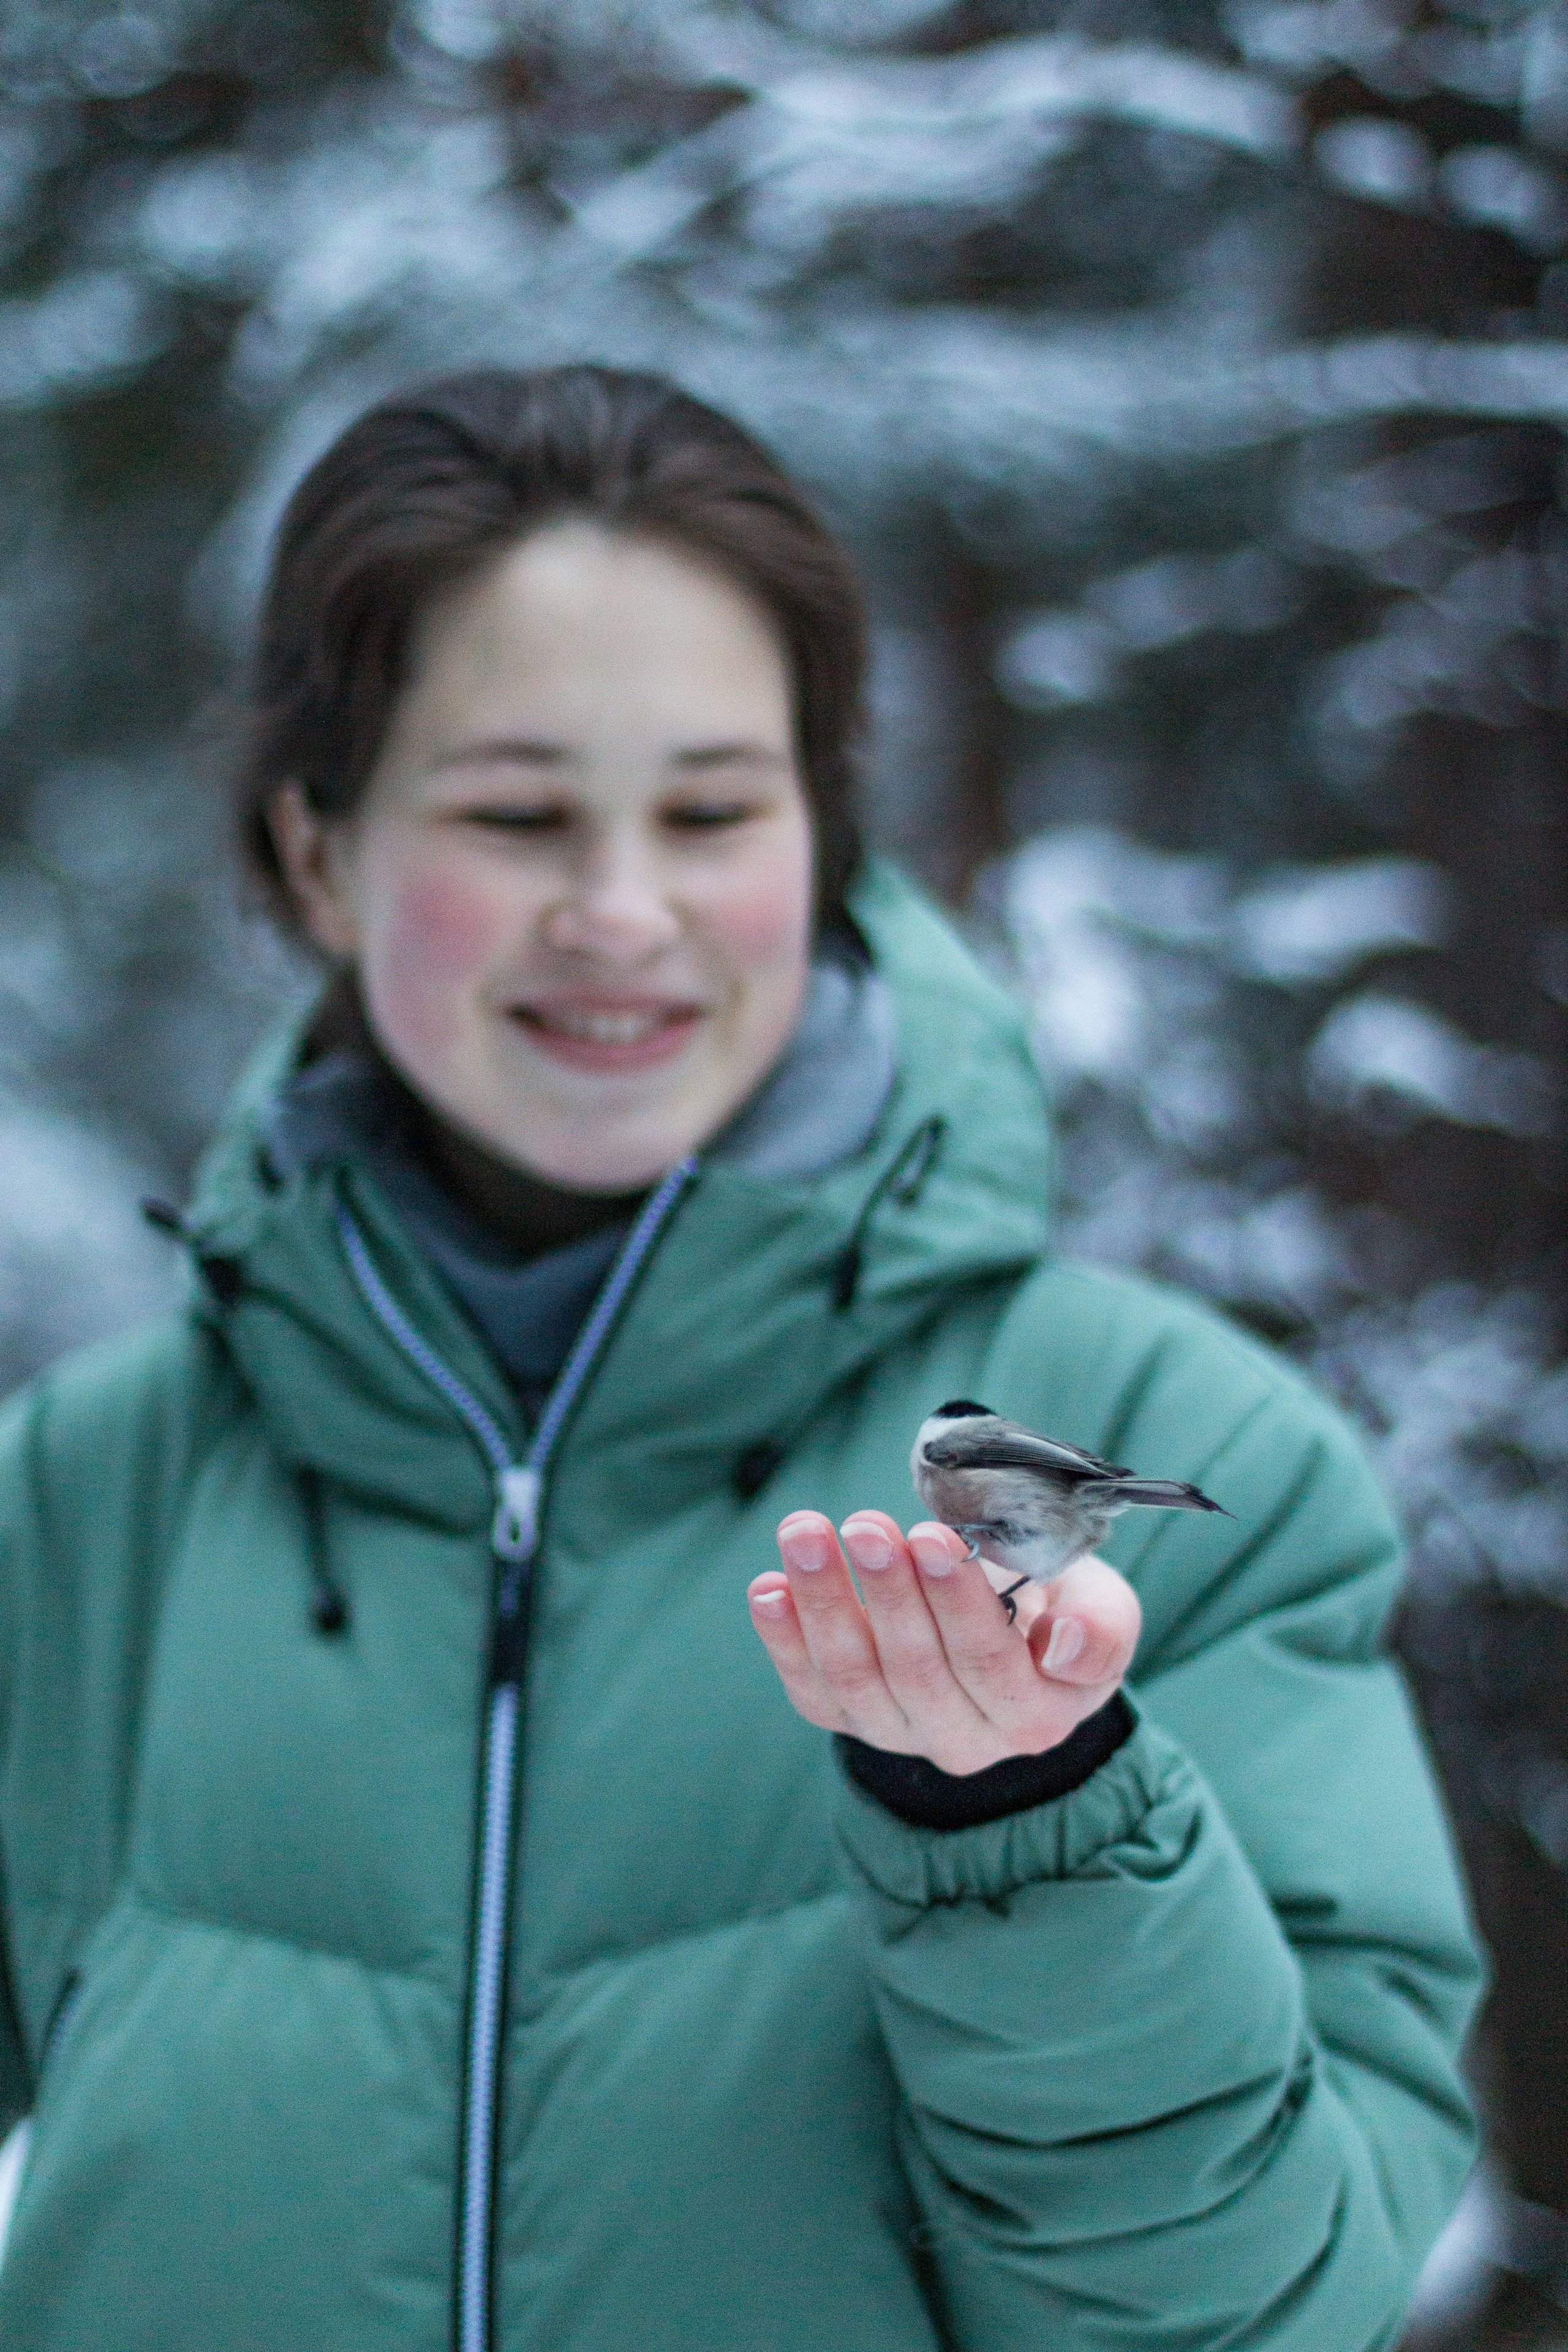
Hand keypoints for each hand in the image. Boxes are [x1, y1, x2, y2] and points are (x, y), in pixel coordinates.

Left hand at [748, 1511, 1140, 1774]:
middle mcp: (965, 1740)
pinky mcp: (850, 1718)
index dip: (957, 1602)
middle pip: (916, 1671)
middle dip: (887, 1592)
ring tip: (806, 1533)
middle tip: (865, 1525)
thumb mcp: (1103, 1610)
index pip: (989, 1665)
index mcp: (1033, 1715)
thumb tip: (1066, 1646)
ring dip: (826, 1602)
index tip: (930, 1536)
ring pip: (856, 1679)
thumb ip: (1102, 1629)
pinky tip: (767, 1588)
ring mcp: (900, 1732)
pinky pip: (812, 1689)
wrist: (1016, 1641)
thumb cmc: (1058, 1611)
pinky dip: (783, 1639)